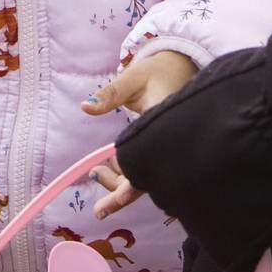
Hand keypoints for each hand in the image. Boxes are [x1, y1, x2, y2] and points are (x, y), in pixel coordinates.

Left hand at [83, 49, 197, 219]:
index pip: (144, 164)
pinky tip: (112, 163)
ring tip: (97, 173)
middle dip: (120, 193)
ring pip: (148, 174)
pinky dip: (130, 169)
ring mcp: (169, 144)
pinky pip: (149, 164)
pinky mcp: (165, 144)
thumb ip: (111, 94)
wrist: (184, 63)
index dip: (126, 189)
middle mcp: (170, 140)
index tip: (104, 208)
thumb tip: (86, 107)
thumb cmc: (160, 69)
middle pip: (148, 178)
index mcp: (163, 124)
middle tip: (98, 209)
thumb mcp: (134, 77)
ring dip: (122, 180)